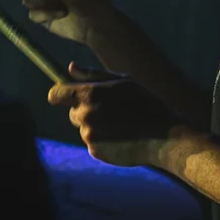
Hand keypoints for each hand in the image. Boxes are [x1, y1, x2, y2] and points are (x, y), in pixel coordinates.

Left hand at [47, 62, 183, 166]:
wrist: (164, 136)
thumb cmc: (145, 103)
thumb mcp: (122, 81)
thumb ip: (92, 74)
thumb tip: (70, 68)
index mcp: (90, 94)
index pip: (56, 94)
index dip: (60, 94)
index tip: (66, 96)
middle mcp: (85, 115)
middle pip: (72, 112)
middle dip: (85, 110)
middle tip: (111, 110)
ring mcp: (89, 135)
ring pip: (84, 128)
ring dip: (95, 126)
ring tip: (121, 124)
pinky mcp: (95, 151)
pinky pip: (92, 143)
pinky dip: (102, 140)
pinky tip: (121, 136)